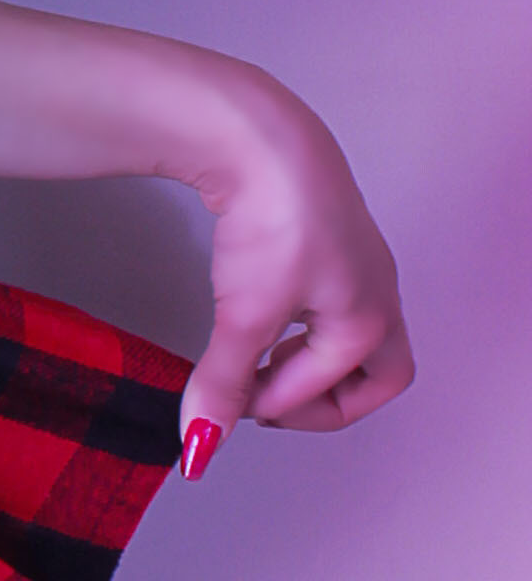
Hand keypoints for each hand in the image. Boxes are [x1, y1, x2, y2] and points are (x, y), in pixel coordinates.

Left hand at [179, 73, 413, 470]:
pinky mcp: (328, 231)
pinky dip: (303, 318)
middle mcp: (377, 291)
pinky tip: (265, 306)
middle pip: (378, 371)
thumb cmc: (274, 221)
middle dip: (328, 397)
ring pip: (355, 331)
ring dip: (313, 357)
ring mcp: (358, 259)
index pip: (334, 392)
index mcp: (370, 319)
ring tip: (263, 356)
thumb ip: (224, 383)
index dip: (278, 408)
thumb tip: (201, 444)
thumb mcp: (244, 314)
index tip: (228, 406)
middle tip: (272, 398)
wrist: (261, 136)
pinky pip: (332, 294)